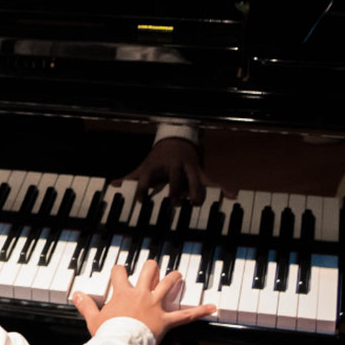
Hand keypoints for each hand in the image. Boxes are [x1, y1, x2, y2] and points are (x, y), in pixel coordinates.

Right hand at [72, 260, 214, 340]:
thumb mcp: (93, 318)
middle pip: (148, 270)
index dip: (120, 270)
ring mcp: (155, 304)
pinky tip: (212, 307)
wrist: (121, 344)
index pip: (120, 273)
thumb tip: (76, 294)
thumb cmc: (108, 333)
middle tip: (152, 267)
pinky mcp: (166, 319)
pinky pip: (186, 314)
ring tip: (177, 275)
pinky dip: (200, 311)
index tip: (120, 271)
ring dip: (174, 278)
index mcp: (122, 293)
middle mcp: (141, 294)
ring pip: (168, 283)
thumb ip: (85, 304)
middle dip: (151, 267)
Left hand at [117, 138, 234, 203]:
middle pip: (175, 177)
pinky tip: (232, 194)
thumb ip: (131, 178)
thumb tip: (112, 185)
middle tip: (176, 203)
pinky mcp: (200, 171)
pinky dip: (223, 187)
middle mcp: (173, 166)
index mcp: (156, 166)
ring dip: (197, 191)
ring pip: (195, 178)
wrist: (176, 140)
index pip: (147, 177)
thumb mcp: (144, 167)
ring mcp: (188, 168)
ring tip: (196, 203)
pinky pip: (212, 180)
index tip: (141, 201)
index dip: (143, 188)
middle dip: (176, 189)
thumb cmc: (157, 160)